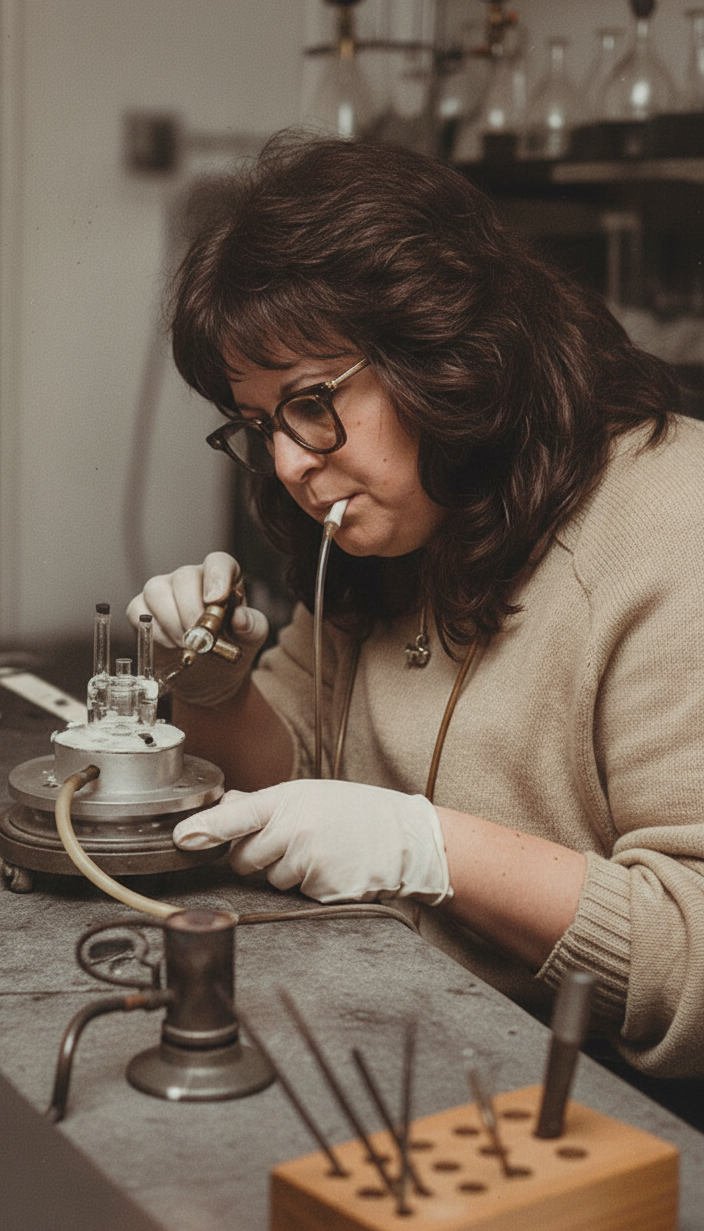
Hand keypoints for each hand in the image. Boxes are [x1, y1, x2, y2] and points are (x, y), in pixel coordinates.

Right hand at [126, 552, 267, 706]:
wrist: (209, 674)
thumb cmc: (231, 647)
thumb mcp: (251, 639)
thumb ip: (252, 625)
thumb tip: (240, 618)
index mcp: (223, 577)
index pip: (218, 562)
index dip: (216, 577)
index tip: (215, 600)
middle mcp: (191, 578)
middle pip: (184, 577)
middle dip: (191, 611)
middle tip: (201, 639)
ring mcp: (164, 590)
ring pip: (157, 590)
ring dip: (172, 622)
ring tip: (187, 645)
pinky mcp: (141, 609)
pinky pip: (138, 611)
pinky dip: (155, 632)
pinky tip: (171, 645)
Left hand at [172, 779, 451, 904]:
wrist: (405, 838)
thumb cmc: (356, 812)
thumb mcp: (309, 794)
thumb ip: (264, 804)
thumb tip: (224, 804)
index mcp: (288, 801)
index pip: (237, 815)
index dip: (206, 829)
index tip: (183, 838)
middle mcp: (294, 830)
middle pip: (243, 860)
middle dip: (256, 858)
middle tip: (287, 843)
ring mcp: (308, 862)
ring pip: (269, 881)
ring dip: (285, 874)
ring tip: (318, 853)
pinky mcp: (321, 891)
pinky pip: (295, 896)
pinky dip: (307, 887)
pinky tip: (330, 869)